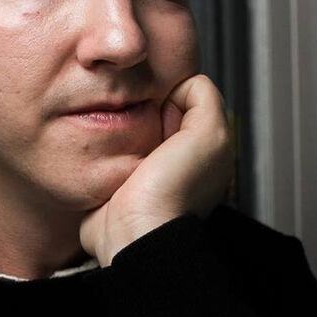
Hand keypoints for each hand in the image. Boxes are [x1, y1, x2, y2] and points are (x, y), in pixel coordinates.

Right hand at [79, 74, 234, 265]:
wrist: (132, 230)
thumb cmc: (171, 190)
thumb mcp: (210, 134)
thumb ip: (204, 97)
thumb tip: (179, 86)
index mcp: (201, 147)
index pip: (182, 97)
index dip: (171, 96)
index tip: (163, 113)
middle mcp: (174, 156)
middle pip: (154, 107)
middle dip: (143, 107)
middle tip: (140, 124)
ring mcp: (144, 165)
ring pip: (129, 121)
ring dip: (122, 122)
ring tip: (122, 135)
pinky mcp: (116, 172)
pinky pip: (107, 140)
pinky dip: (106, 139)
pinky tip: (107, 146)